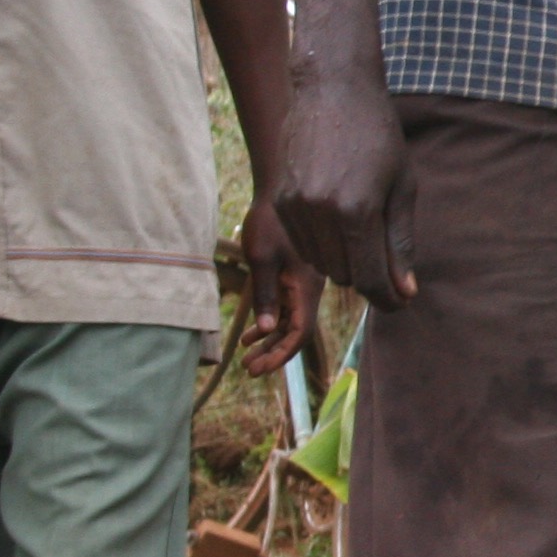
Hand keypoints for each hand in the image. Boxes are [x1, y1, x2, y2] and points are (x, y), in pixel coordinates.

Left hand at [233, 194, 322, 374]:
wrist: (283, 188)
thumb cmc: (270, 219)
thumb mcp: (261, 256)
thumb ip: (266, 294)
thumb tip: (267, 328)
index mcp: (306, 285)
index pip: (300, 333)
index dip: (280, 354)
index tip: (256, 369)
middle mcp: (310, 288)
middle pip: (297, 332)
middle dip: (274, 353)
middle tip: (248, 369)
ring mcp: (305, 282)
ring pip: (292, 321)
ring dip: (271, 340)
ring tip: (246, 354)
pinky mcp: (295, 274)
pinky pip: (288, 306)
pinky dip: (270, 323)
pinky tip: (251, 332)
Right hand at [275, 66, 418, 307]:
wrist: (332, 94)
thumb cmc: (379, 138)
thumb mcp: (402, 189)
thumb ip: (400, 244)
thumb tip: (405, 292)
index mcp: (357, 211)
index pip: (371, 278)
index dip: (388, 298)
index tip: (401, 303)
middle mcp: (320, 213)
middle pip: (346, 276)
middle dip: (370, 278)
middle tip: (389, 269)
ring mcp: (294, 208)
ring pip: (322, 264)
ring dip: (346, 262)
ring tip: (366, 237)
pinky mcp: (279, 201)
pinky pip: (304, 245)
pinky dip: (324, 247)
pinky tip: (340, 224)